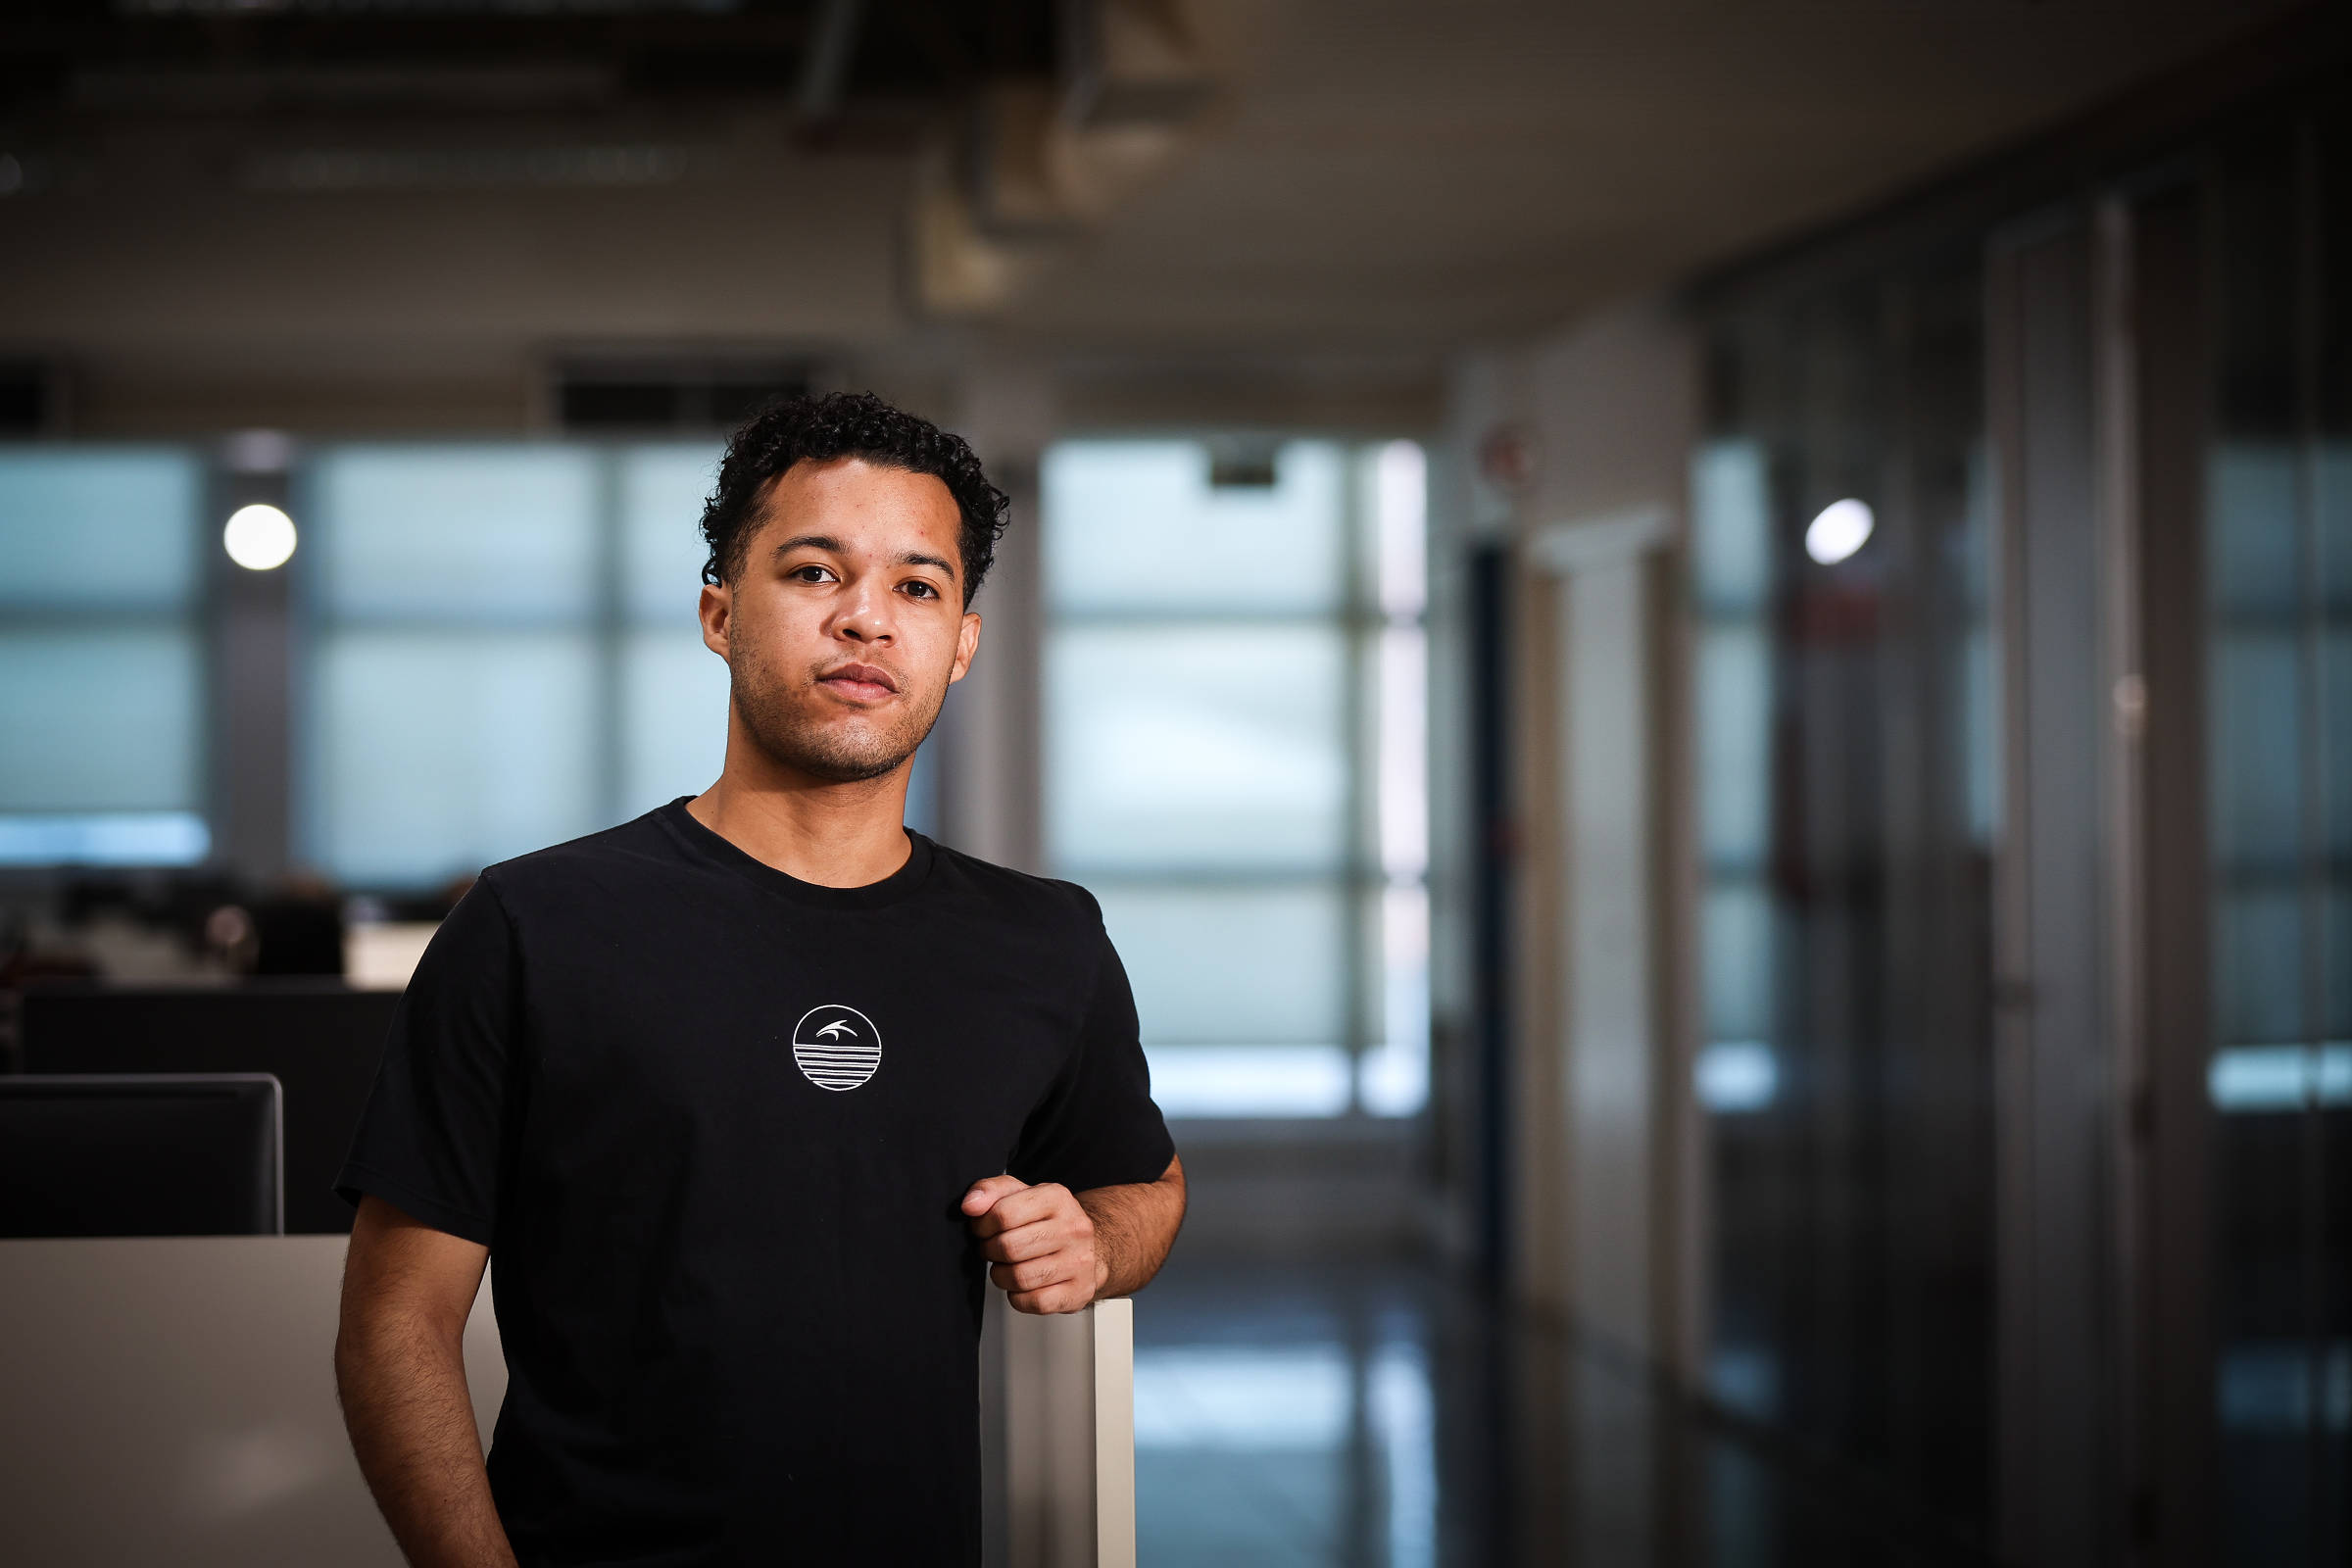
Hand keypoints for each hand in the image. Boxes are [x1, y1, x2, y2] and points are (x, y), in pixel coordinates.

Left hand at [960, 1175, 1106, 1315]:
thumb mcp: (1021, 1194)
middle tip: (993, 1250)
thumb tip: (971, 1205)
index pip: (1004, 1214)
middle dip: (990, 1252)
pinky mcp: (1079, 1291)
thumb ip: (991, 1190)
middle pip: (1009, 1248)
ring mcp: (1079, 1261)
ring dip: (1001, 1276)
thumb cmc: (1049, 1222)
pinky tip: (1024, 1285)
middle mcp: (1074, 1228)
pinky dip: (1019, 1297)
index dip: (982, 1225)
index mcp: (1057, 1198)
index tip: (983, 1229)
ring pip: (1019, 1278)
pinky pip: (1034, 1302)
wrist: (1091, 1246)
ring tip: (1007, 1267)